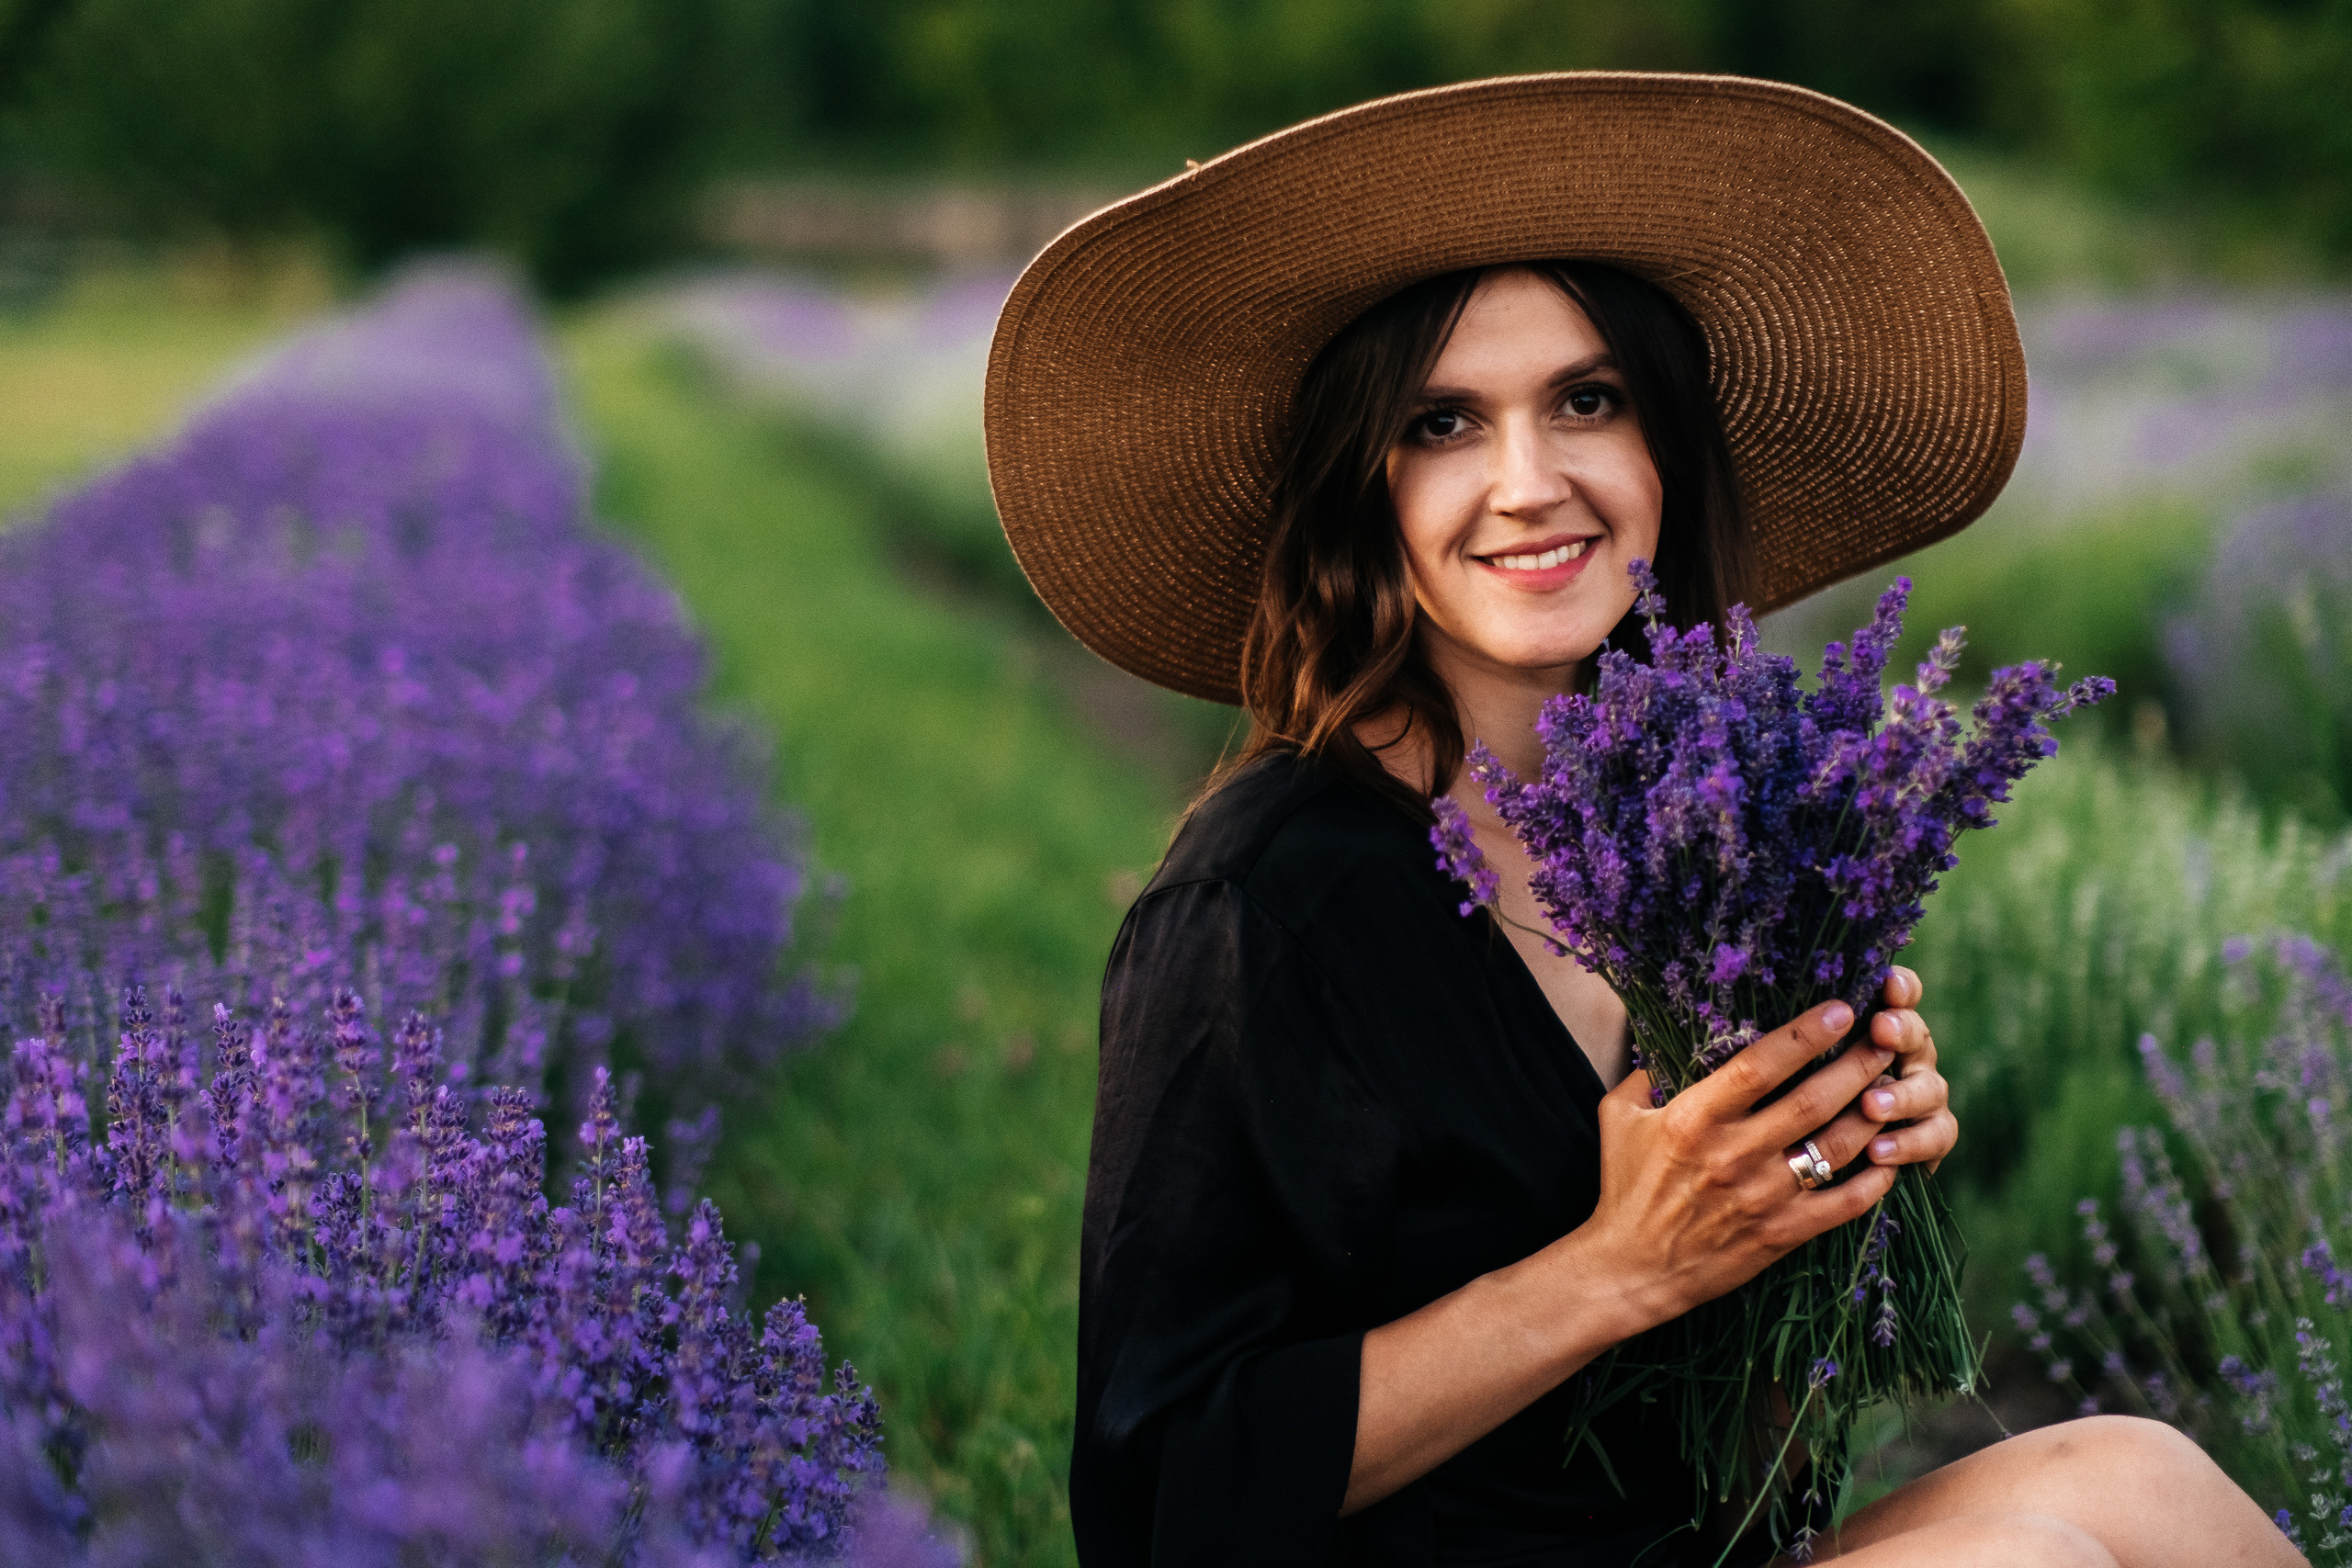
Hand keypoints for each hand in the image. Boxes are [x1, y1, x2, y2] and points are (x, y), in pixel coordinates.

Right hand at [1584, 998, 1901, 1331]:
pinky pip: (1843, 1204)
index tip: (1841, 1008)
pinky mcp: (1780, 1235)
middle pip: (1811, 1100)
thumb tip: (1668, 1033)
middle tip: (1888, 1038)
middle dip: (1857, 1065)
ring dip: (1873, 1114)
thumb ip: (1645, 1072)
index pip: (1759, 1066)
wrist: (1629, 1269)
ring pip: (1835, 1147)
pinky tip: (1891, 1156)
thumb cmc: (1625, 1186)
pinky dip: (1875, 1181)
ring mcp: (1761, 1197)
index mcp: (1693, 1119)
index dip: (1804, 1034)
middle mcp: (1732, 1155)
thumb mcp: (1619, 1116)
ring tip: (1898, 1087)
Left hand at [1802, 966, 1956, 1177]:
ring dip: (1901, 1095)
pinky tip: (1878, 1153)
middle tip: (1881, 1030)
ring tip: (1871, 1105)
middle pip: (1919, 1036)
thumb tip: (1751, 1006)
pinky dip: (1908, 1145)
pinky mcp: (1928, 1141)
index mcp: (1880, 1027)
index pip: (1900, 995)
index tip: (1887, 982)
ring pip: (1929, 1089)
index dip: (1900, 987)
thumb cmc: (1786, 1101)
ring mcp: (1923, 1099)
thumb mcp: (1784, 1065)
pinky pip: (1933, 1139)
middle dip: (1902, 1030)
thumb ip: (1787, 1042)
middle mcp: (1908, 1058)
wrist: (1842, 1158)